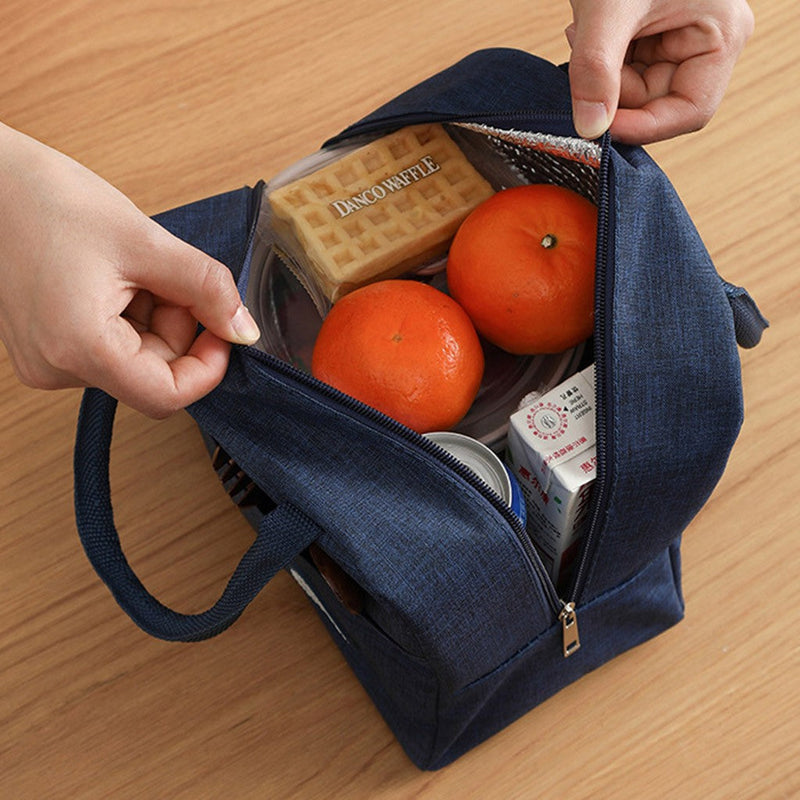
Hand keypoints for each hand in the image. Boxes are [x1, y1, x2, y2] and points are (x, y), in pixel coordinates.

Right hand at [0, 123, 259, 417]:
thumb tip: (244, 331)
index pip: (167, 397)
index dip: (207, 367)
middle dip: (178, 326)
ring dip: (155, 316)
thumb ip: (206, 289)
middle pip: (153, 373)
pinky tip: (113, 275)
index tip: (222, 327)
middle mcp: (56, 368)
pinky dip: (130, 314)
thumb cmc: (48, 199)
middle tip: (168, 273)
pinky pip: (110, 346)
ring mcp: (47, 360)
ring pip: (135, 358)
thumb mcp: (146, 242)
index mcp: (78, 348)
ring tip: (131, 266)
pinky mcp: (45, 346)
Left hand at [566, 0, 753, 143]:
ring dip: (600, 73)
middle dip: (613, 90)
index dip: (643, 126)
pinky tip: (586, 28)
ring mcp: (681, 37)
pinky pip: (623, 69)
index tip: (597, 126)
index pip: (688, 112)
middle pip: (655, 103)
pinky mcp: (654, 33)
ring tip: (584, 29)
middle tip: (582, 55)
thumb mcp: (609, 9)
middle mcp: (708, 41)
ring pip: (633, 89)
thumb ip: (596, 70)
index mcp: (722, 35)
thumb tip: (589, 129)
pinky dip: (598, 59)